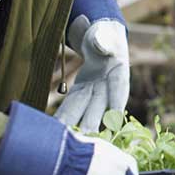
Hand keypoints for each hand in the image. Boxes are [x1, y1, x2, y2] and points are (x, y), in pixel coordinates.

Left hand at [55, 0, 128, 133]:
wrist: (100, 37)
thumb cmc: (104, 33)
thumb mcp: (104, 33)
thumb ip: (102, 40)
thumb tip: (99, 44)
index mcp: (118, 70)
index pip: (118, 87)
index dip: (116, 102)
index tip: (114, 118)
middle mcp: (108, 87)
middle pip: (99, 106)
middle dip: (92, 123)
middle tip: (85, 138)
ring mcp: (95, 92)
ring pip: (84, 111)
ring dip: (75, 125)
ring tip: (65, 141)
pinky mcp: (82, 93)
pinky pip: (73, 106)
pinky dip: (65, 116)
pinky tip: (56, 128)